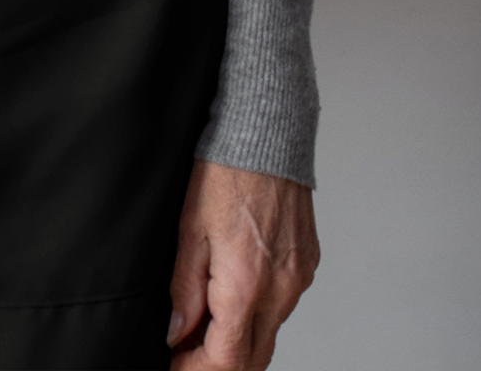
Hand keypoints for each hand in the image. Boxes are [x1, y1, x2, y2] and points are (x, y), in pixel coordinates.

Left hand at [167, 160, 317, 367]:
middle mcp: (282, 290)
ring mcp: (299, 279)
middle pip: (253, 358)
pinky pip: (281, 307)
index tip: (174, 367)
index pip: (227, 359)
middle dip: (216, 366)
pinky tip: (228, 301)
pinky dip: (255, 316)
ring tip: (198, 330)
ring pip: (268, 333)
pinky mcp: (306, 265)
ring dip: (235, 342)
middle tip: (182, 357)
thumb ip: (183, 288)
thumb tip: (177, 333)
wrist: (267, 132)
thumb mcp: (188, 229)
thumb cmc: (225, 170)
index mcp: (247, 284)